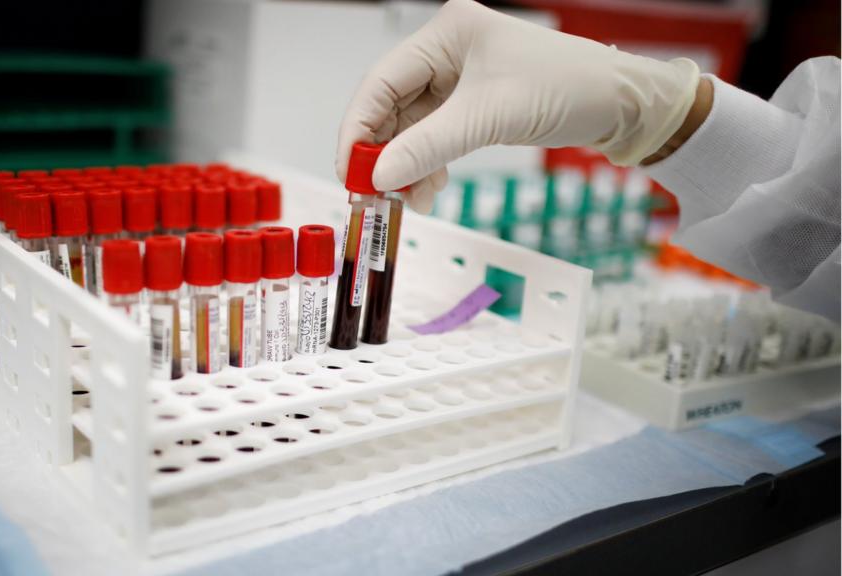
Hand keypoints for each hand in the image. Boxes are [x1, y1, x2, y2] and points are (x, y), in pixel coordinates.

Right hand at [335, 0, 699, 212]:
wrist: (623, 106)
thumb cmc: (571, 86)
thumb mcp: (489, 116)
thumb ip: (428, 146)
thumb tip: (379, 174)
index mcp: (447, 34)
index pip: (380, 82)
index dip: (358, 130)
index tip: (349, 170)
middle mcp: (448, 52)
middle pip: (391, 107)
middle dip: (382, 154)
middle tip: (371, 194)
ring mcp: (460, 80)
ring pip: (412, 128)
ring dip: (406, 166)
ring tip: (407, 200)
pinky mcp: (474, 105)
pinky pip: (435, 138)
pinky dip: (428, 165)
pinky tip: (429, 188)